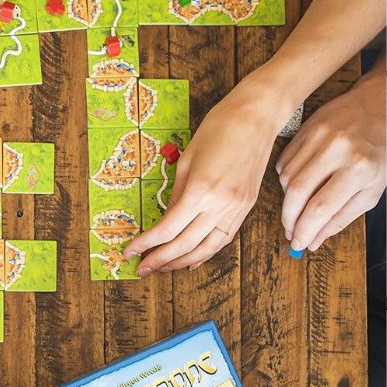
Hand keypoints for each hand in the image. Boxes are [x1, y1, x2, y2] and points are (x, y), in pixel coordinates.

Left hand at [123, 84, 283, 274]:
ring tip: (162, 268)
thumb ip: (176, 195)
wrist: (256, 117)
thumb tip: (165, 221)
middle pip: (185, 244)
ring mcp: (236, 209)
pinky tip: (191, 260)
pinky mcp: (246, 208)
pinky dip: (206, 253)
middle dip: (160, 260)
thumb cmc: (218, 129)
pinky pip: (224, 239)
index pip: (168, 229)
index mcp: (201, 190)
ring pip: (207, 248)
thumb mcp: (186, 160)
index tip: (130, 251)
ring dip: (182, 262)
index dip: (146, 244)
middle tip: (141, 268)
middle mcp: (221, 205)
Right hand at [276, 68, 385, 251]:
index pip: (321, 208)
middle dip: (290, 219)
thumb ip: (342, 217)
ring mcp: (318, 136)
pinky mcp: (305, 129)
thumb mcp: (372, 189)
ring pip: (287, 179)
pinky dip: (287, 179)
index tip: (299, 244)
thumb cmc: (381, 151)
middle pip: (297, 194)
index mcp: (358, 168)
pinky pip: (284, 162)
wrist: (380, 105)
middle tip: (291, 232)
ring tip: (298, 208)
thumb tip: (315, 240)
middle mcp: (336, 150)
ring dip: (289, 200)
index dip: (305, 230)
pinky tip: (299, 184)